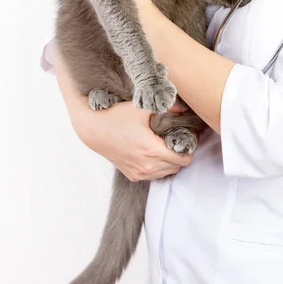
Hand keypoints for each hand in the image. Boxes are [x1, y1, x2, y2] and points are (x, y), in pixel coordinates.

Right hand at [77, 98, 193, 181]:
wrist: (94, 129)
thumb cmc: (116, 116)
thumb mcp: (141, 108)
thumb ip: (166, 107)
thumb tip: (183, 108)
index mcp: (151, 150)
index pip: (183, 158)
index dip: (188, 147)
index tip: (186, 136)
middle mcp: (146, 166)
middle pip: (177, 166)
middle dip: (180, 153)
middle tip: (176, 138)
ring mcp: (139, 173)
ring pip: (167, 172)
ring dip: (170, 161)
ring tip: (165, 145)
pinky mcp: (133, 176)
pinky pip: (154, 175)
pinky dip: (159, 166)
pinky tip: (153, 152)